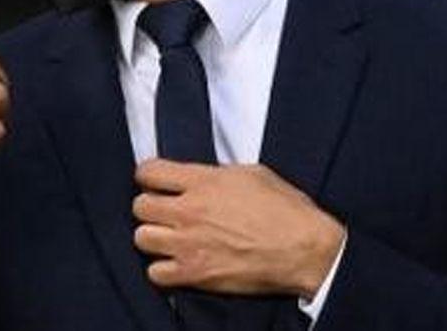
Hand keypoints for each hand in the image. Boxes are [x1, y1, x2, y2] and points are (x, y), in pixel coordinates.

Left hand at [132, 159, 344, 298]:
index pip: (148, 172)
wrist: (307, 250)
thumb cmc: (286, 210)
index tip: (155, 182)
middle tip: (164, 212)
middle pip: (139, 206)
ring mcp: (189, 245)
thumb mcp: (252, 174)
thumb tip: (198, 177)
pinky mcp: (196, 274)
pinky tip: (176, 263)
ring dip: (153, 237)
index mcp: (203, 182)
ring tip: (169, 238)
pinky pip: (155, 273)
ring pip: (141, 238)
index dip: (148, 176)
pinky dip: (161, 270)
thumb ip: (215, 174)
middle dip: (150, 207)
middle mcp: (189, 211)